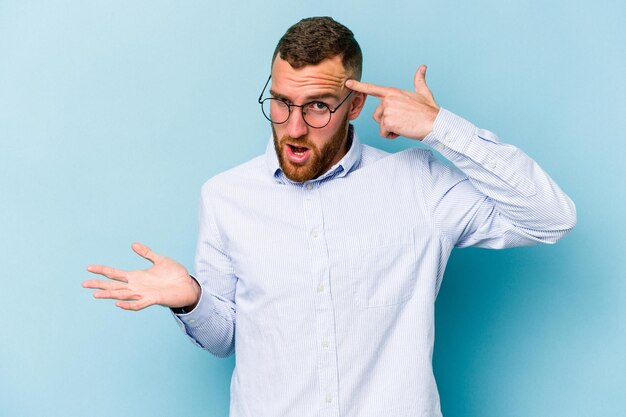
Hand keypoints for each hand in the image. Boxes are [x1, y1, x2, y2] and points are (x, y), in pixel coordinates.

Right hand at [82, 242, 199, 310]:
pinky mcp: (153, 299)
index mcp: (137, 276)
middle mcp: (137, 286)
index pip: (115, 274)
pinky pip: (138, 304)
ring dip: (109, 295)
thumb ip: (147, 253)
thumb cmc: (175, 274)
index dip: (103, 270)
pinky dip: (129, 304)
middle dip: (99, 284)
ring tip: (95, 294)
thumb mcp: (160, 260)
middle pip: (114, 286)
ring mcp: (144, 294)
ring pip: (122, 295)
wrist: (188, 286)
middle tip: (84, 284)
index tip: (89, 267)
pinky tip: (118, 303)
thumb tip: (133, 244)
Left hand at [345, 65, 438, 139]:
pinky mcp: (387, 121)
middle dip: (388, 121)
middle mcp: (388, 99)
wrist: (434, 123)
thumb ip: (419, 81)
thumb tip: (423, 67)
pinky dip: (392, 135)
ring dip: (390, 129)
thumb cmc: (430, 111)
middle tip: (404, 120)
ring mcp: (387, 110)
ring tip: (405, 125)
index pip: (373, 88)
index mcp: (393, 92)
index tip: (347, 83)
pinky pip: (383, 133)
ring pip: (380, 125)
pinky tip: (403, 131)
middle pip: (377, 115)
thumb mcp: (424, 93)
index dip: (359, 86)